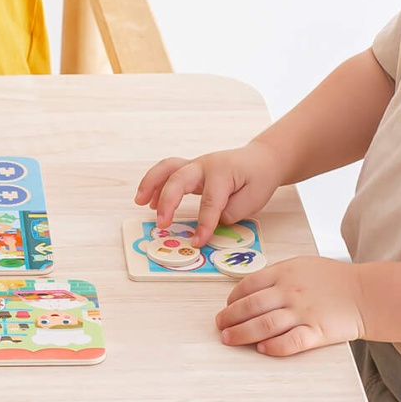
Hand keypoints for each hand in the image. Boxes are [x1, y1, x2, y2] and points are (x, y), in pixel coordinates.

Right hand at [134, 140, 280, 244]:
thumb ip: (230, 213)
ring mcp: (196, 165)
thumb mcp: (253, 200)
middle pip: (180, 179)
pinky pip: (167, 172)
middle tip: (162, 223)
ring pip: (167, 168)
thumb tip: (209, 223)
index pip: (210, 201)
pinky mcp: (190, 170)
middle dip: (168, 202)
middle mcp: (205, 165)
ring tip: (139, 202)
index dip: (204, 224)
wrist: (261, 159)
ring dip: (151, 184)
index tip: (198, 242)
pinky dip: (154, 184)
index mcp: (223, 172)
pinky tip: (147, 201)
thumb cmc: (257, 179)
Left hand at [216, 257, 364, 356]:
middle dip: (230, 318)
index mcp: (285, 272)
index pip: (249, 285)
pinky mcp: (317, 332)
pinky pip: (290, 342)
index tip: (227, 307)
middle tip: (220, 326)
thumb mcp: (304, 265)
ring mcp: (303, 312)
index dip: (233, 298)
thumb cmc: (335, 279)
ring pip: (265, 325)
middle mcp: (291, 291)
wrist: (366, 293)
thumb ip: (278, 274)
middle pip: (251, 306)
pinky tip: (262, 349)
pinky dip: (274, 346)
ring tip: (229, 339)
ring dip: (243, 334)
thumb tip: (251, 289)